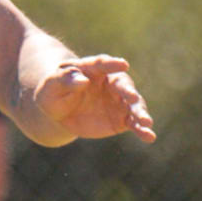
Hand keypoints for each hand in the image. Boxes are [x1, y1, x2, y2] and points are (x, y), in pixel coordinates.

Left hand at [33, 55, 155, 142]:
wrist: (59, 110)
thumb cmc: (54, 92)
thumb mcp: (52, 85)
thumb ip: (64, 80)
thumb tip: (82, 81)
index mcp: (93, 68)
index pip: (102, 63)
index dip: (112, 63)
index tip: (123, 64)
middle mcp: (111, 82)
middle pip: (123, 85)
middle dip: (128, 91)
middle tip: (132, 98)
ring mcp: (119, 100)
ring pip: (133, 105)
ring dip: (140, 113)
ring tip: (146, 123)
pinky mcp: (122, 118)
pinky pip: (134, 123)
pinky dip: (142, 130)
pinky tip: (149, 137)